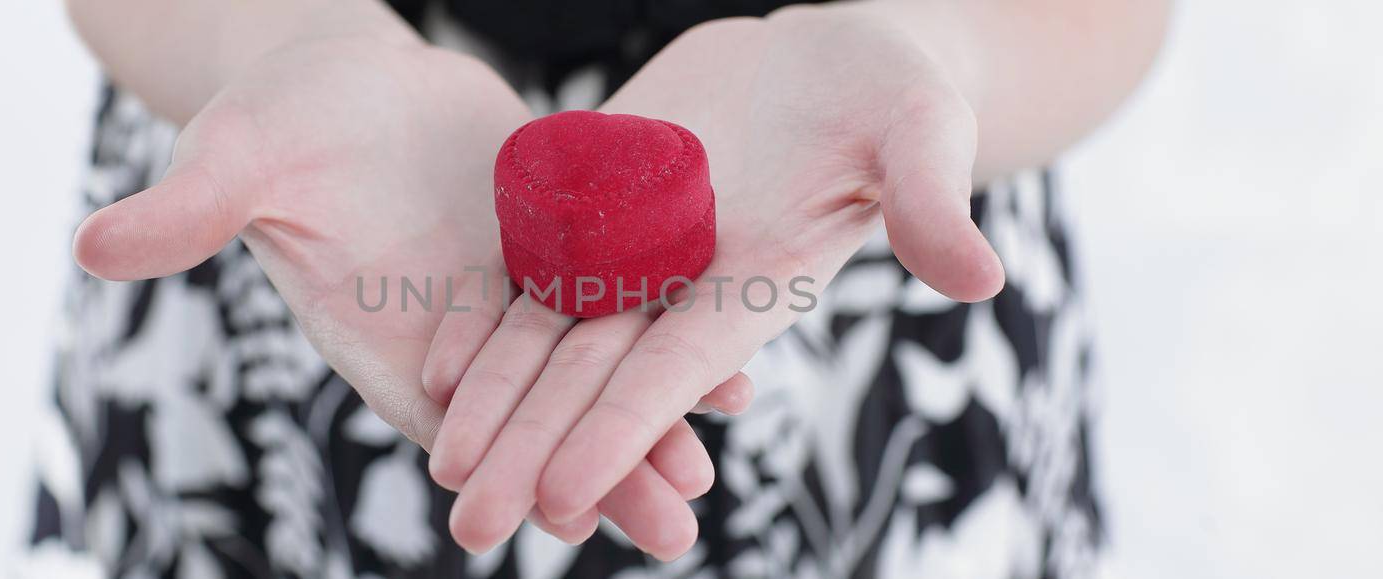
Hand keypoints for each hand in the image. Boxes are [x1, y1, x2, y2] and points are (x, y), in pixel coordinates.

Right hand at [69, 36, 742, 549]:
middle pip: (531, 414)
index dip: (500, 462)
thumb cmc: (277, 118)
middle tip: (676, 529)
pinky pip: (614, 303)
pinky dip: (664, 334)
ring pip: (580, 373)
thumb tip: (93, 247)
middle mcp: (450, 330)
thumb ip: (185, 212)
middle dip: (598, 469)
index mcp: (378, 327)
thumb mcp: (235, 159)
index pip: (442, 414)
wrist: (344, 77)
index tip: (557, 514)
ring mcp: (506, 293)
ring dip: (644, 419)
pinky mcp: (550, 250)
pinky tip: (734, 364)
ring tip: (711, 472)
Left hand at [425, 4, 1004, 555]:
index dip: (620, 434)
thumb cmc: (892, 95)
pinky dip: (488, 319)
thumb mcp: (919, 130)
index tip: (560, 498)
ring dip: (495, 405)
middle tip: (468, 525)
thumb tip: (982, 277)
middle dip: (532, 451)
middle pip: (593, 378)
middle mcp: (684, 283)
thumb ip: (931, 199)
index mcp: (755, 286)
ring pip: (550, 338)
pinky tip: (435, 366)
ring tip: (440, 471)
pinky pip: (531, 267)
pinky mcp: (599, 200)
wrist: (826, 60)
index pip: (676, 374)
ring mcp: (635, 246)